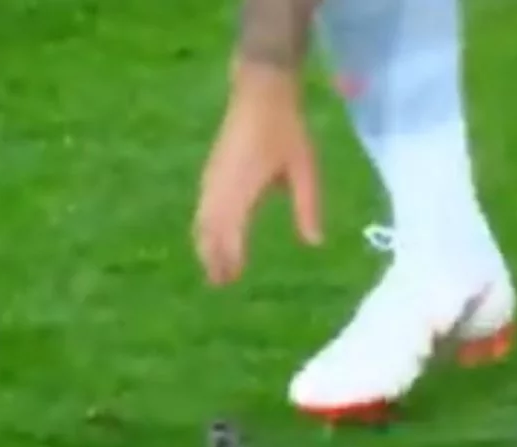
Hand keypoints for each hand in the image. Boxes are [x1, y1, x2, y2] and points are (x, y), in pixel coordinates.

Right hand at [193, 65, 321, 285]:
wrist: (259, 91)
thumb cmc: (286, 130)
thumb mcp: (305, 169)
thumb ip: (308, 207)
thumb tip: (314, 243)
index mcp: (243, 189)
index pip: (230, 233)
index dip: (230, 258)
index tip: (234, 280)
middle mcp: (220, 187)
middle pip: (209, 232)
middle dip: (213, 258)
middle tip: (221, 284)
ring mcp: (211, 179)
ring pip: (201, 221)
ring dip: (206, 246)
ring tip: (214, 270)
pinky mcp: (210, 172)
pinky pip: (201, 208)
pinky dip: (204, 229)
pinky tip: (210, 238)